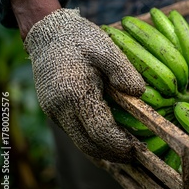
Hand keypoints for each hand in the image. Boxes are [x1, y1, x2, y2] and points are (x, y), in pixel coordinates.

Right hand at [24, 8, 145, 162]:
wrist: (48, 32)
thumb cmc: (80, 39)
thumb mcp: (107, 49)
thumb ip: (124, 72)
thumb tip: (139, 94)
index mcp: (74, 93)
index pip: (99, 131)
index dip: (119, 144)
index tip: (137, 149)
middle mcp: (59, 108)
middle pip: (88, 145)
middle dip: (112, 154)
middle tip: (135, 156)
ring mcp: (54, 112)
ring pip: (80, 143)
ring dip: (103, 151)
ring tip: (126, 152)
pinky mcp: (54, 111)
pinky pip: (75, 134)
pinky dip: (93, 141)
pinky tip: (110, 140)